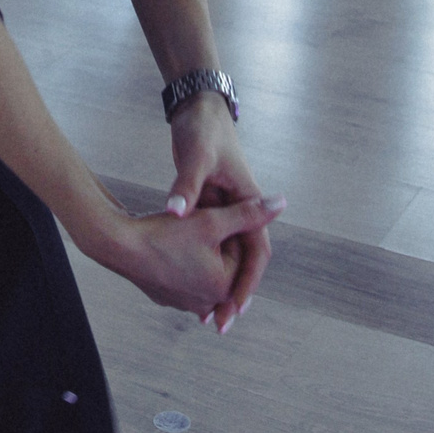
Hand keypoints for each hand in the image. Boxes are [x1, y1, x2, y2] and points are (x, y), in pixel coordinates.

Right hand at [93, 182, 284, 330]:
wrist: (118, 246)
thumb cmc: (165, 233)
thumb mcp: (212, 220)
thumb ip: (249, 214)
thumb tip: (282, 202)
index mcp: (222, 286)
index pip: (240, 253)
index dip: (233, 228)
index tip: (220, 209)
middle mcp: (205, 302)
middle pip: (223, 264)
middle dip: (220, 243)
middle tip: (204, 218)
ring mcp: (183, 303)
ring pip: (203, 271)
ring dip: (202, 254)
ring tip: (190, 229)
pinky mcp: (164, 297)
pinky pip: (183, 278)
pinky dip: (184, 263)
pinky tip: (174, 245)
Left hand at [165, 99, 276, 330]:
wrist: (198, 109)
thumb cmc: (202, 131)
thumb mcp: (194, 159)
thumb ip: (186, 187)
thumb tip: (175, 212)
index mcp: (249, 199)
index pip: (257, 250)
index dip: (248, 283)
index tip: (236, 309)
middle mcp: (241, 208)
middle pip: (243, 260)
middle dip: (233, 294)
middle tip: (220, 323)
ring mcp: (225, 209)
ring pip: (227, 255)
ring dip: (219, 285)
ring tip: (206, 316)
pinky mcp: (209, 209)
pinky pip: (211, 244)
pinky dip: (204, 266)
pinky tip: (189, 288)